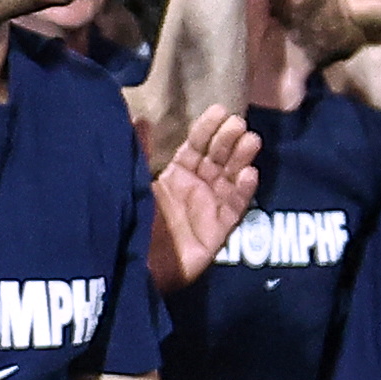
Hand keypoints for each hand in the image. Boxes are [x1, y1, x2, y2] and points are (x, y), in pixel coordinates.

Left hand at [145, 107, 261, 289]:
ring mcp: (210, 209)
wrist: (130, 269)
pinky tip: (250, 174)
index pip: (196, 146)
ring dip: (242, 159)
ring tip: (251, 141)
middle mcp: (197, 189)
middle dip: (229, 140)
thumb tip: (139, 118)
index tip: (219, 110)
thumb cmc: (129, 224)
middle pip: (218, 160)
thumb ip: (140, 153)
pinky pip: (235, 208)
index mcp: (176, 176)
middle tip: (239, 123)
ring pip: (232, 179)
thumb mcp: (132, 184)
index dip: (207, 129)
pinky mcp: (219, 231)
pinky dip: (244, 191)